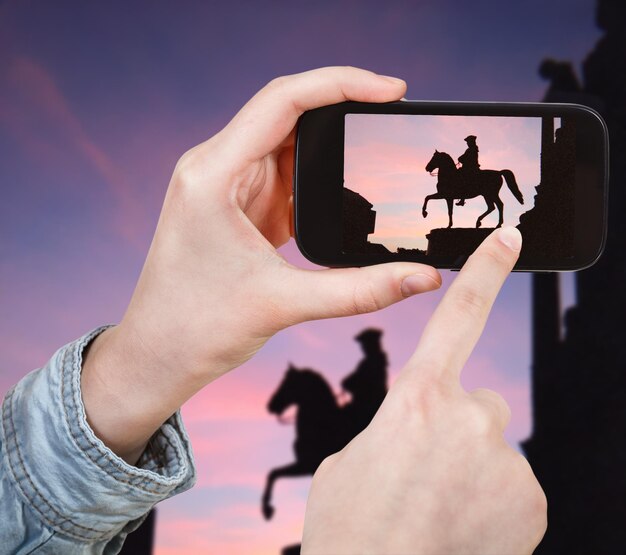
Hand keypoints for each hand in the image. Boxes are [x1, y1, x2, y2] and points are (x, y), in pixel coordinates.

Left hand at [81, 67, 441, 462]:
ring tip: (377, 148)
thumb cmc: (197, 327)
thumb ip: (361, 290)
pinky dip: (317, 175)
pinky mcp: (237, 204)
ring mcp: (225, 184)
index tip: (392, 90)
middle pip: (287, 111)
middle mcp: (215, 167)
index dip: (342, 83)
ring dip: (330, 143)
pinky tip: (345, 186)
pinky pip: (283, 173)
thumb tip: (423, 277)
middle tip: (392, 113)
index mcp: (212, 175)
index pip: (283, 101)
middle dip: (343, 106)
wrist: (158, 353)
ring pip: (286, 141)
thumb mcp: (285, 304)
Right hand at [302, 227, 546, 554]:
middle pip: (476, 399)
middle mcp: (471, 418)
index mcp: (417, 398)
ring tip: (438, 506)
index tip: (508, 238)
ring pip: (492, 446)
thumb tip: (419, 429)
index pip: (458, 316)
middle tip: (425, 470)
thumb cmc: (352, 525)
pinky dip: (492, 501)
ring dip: (472, 467)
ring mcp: (507, 461)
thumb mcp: (353, 457)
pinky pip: (512, 484)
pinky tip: (463, 525)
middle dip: (457, 423)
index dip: (484, 272)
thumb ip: (396, 425)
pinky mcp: (532, 501)